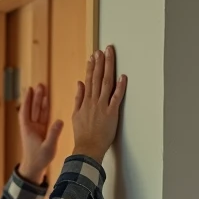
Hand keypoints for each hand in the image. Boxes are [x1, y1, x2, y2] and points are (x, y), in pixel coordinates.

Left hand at [18, 84, 63, 183]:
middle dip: (36, 97)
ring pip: (38, 112)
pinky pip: (43, 117)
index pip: (26, 112)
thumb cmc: (39, 159)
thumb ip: (54, 134)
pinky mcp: (41, 132)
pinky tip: (47, 101)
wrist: (34, 168)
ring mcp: (36, 129)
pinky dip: (45, 109)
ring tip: (43, 88)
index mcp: (28, 130)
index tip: (29, 90)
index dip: (27, 100)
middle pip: (33, 109)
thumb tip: (60, 121)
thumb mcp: (48, 147)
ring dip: (40, 100)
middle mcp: (31, 127)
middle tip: (40, 85)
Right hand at [72, 45, 126, 160]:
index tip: (93, 56)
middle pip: (98, 77)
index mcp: (85, 101)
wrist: (87, 148)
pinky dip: (120, 87)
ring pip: (106, 83)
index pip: (89, 79)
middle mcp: (94, 101)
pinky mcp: (112, 114)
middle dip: (101, 62)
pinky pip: (117, 98)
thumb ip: (78, 98)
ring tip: (110, 55)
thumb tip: (79, 83)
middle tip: (104, 50)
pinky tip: (123, 77)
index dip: (91, 66)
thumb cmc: (82, 134)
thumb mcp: (75, 114)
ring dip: (108, 68)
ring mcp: (103, 106)